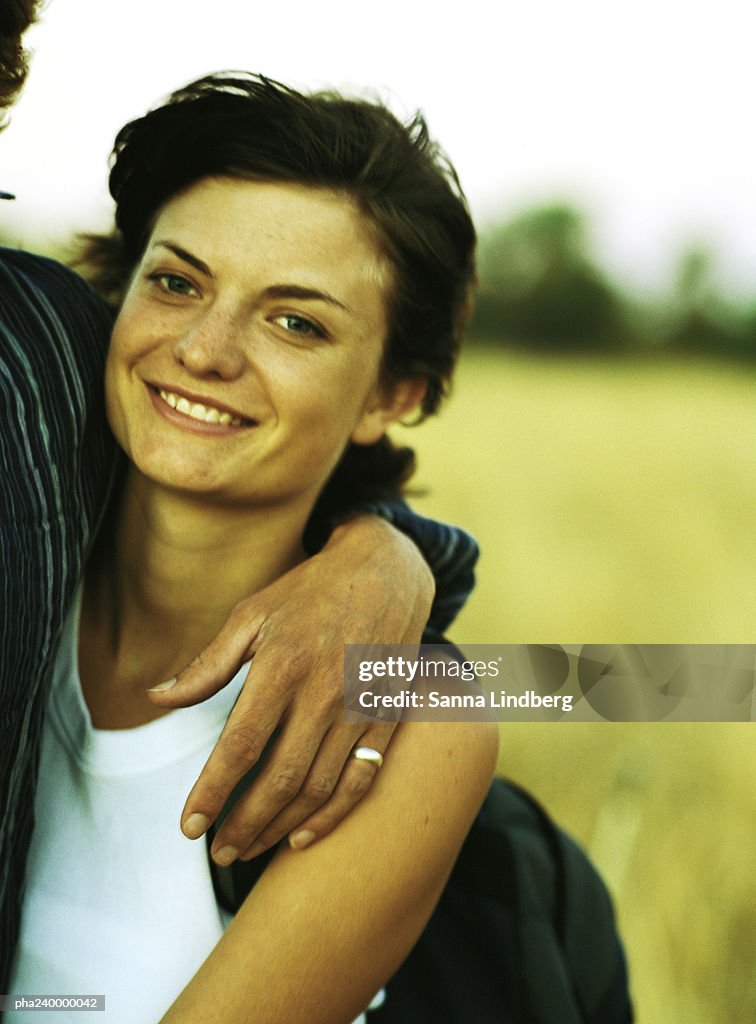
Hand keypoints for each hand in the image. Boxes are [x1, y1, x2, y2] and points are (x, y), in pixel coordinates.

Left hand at [147, 514, 433, 862]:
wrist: (387, 570)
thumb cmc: (310, 591)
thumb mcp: (252, 614)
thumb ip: (208, 664)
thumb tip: (156, 697)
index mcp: (283, 666)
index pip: (240, 747)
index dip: (211, 792)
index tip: (189, 826)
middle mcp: (324, 694)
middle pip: (279, 779)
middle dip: (243, 825)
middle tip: (218, 853)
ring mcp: (360, 709)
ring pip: (319, 788)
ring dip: (281, 827)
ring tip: (250, 848)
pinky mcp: (386, 717)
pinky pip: (361, 779)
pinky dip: (333, 816)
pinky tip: (303, 836)